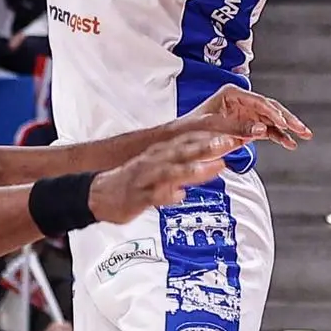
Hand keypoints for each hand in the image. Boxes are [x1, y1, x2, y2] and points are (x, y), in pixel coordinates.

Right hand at [89, 132, 233, 224]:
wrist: (97, 193)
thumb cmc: (133, 181)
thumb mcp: (159, 167)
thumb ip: (185, 166)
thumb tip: (211, 164)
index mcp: (161, 153)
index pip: (189, 140)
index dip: (211, 136)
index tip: (233, 133)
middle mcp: (155, 161)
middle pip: (183, 151)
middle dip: (207, 146)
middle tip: (229, 142)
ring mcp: (146, 178)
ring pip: (171, 171)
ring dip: (193, 168)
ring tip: (213, 167)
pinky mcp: (137, 197)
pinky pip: (152, 196)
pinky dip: (166, 196)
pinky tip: (179, 196)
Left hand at [183, 85, 311, 147]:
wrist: (181, 139)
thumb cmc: (192, 128)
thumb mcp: (213, 128)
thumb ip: (237, 128)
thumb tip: (261, 130)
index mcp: (232, 93)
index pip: (258, 101)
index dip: (272, 112)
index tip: (283, 122)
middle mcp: (242, 101)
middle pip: (270, 107)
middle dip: (287, 118)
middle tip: (301, 128)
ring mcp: (246, 114)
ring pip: (272, 119)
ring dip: (287, 128)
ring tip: (302, 136)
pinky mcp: (247, 126)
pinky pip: (267, 130)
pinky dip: (278, 137)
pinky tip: (289, 143)